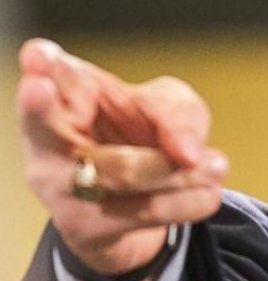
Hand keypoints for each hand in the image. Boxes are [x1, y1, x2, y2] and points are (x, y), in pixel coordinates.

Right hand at [16, 38, 227, 274]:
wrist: (142, 202)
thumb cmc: (143, 134)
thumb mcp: (169, 108)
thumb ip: (178, 115)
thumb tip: (186, 153)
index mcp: (64, 96)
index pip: (48, 77)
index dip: (40, 66)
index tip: (36, 53)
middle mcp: (45, 141)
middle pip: (49, 124)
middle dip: (45, 110)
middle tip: (39, 88)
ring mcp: (58, 186)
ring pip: (120, 171)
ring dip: (180, 172)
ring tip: (218, 165)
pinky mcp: (83, 227)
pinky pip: (144, 210)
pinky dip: (187, 201)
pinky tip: (210, 194)